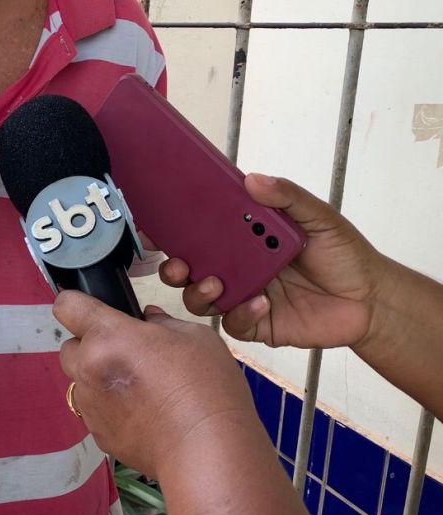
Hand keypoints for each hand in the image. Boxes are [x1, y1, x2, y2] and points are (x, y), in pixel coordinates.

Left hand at [53, 291, 261, 478]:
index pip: (67, 306)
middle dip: (91, 346)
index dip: (78, 304)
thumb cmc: (205, 386)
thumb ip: (164, 323)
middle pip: (70, 347)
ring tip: (138, 388)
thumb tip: (149, 320)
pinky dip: (109, 408)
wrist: (206, 451)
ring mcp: (90, 405)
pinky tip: (142, 414)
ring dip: (98, 378)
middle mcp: (88, 369)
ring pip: (81, 381)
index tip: (96, 310)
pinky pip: (95, 411)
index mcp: (107, 336)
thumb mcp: (195, 338)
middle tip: (127, 352)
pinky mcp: (98, 434)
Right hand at [157, 173, 387, 348]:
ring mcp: (242, 297)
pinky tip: (260, 304)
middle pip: (188, 270)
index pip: (198, 234)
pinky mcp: (255, 325)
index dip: (172, 232)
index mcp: (242, 240)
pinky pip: (233, 324)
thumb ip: (287, 198)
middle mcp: (234, 268)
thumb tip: (253, 179)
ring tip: (215, 284)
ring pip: (200, 300)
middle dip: (173, 268)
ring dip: (199, 293)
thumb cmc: (342, 255)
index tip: (154, 229)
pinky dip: (240, 314)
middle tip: (178, 265)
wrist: (370, 299)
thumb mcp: (318, 218)